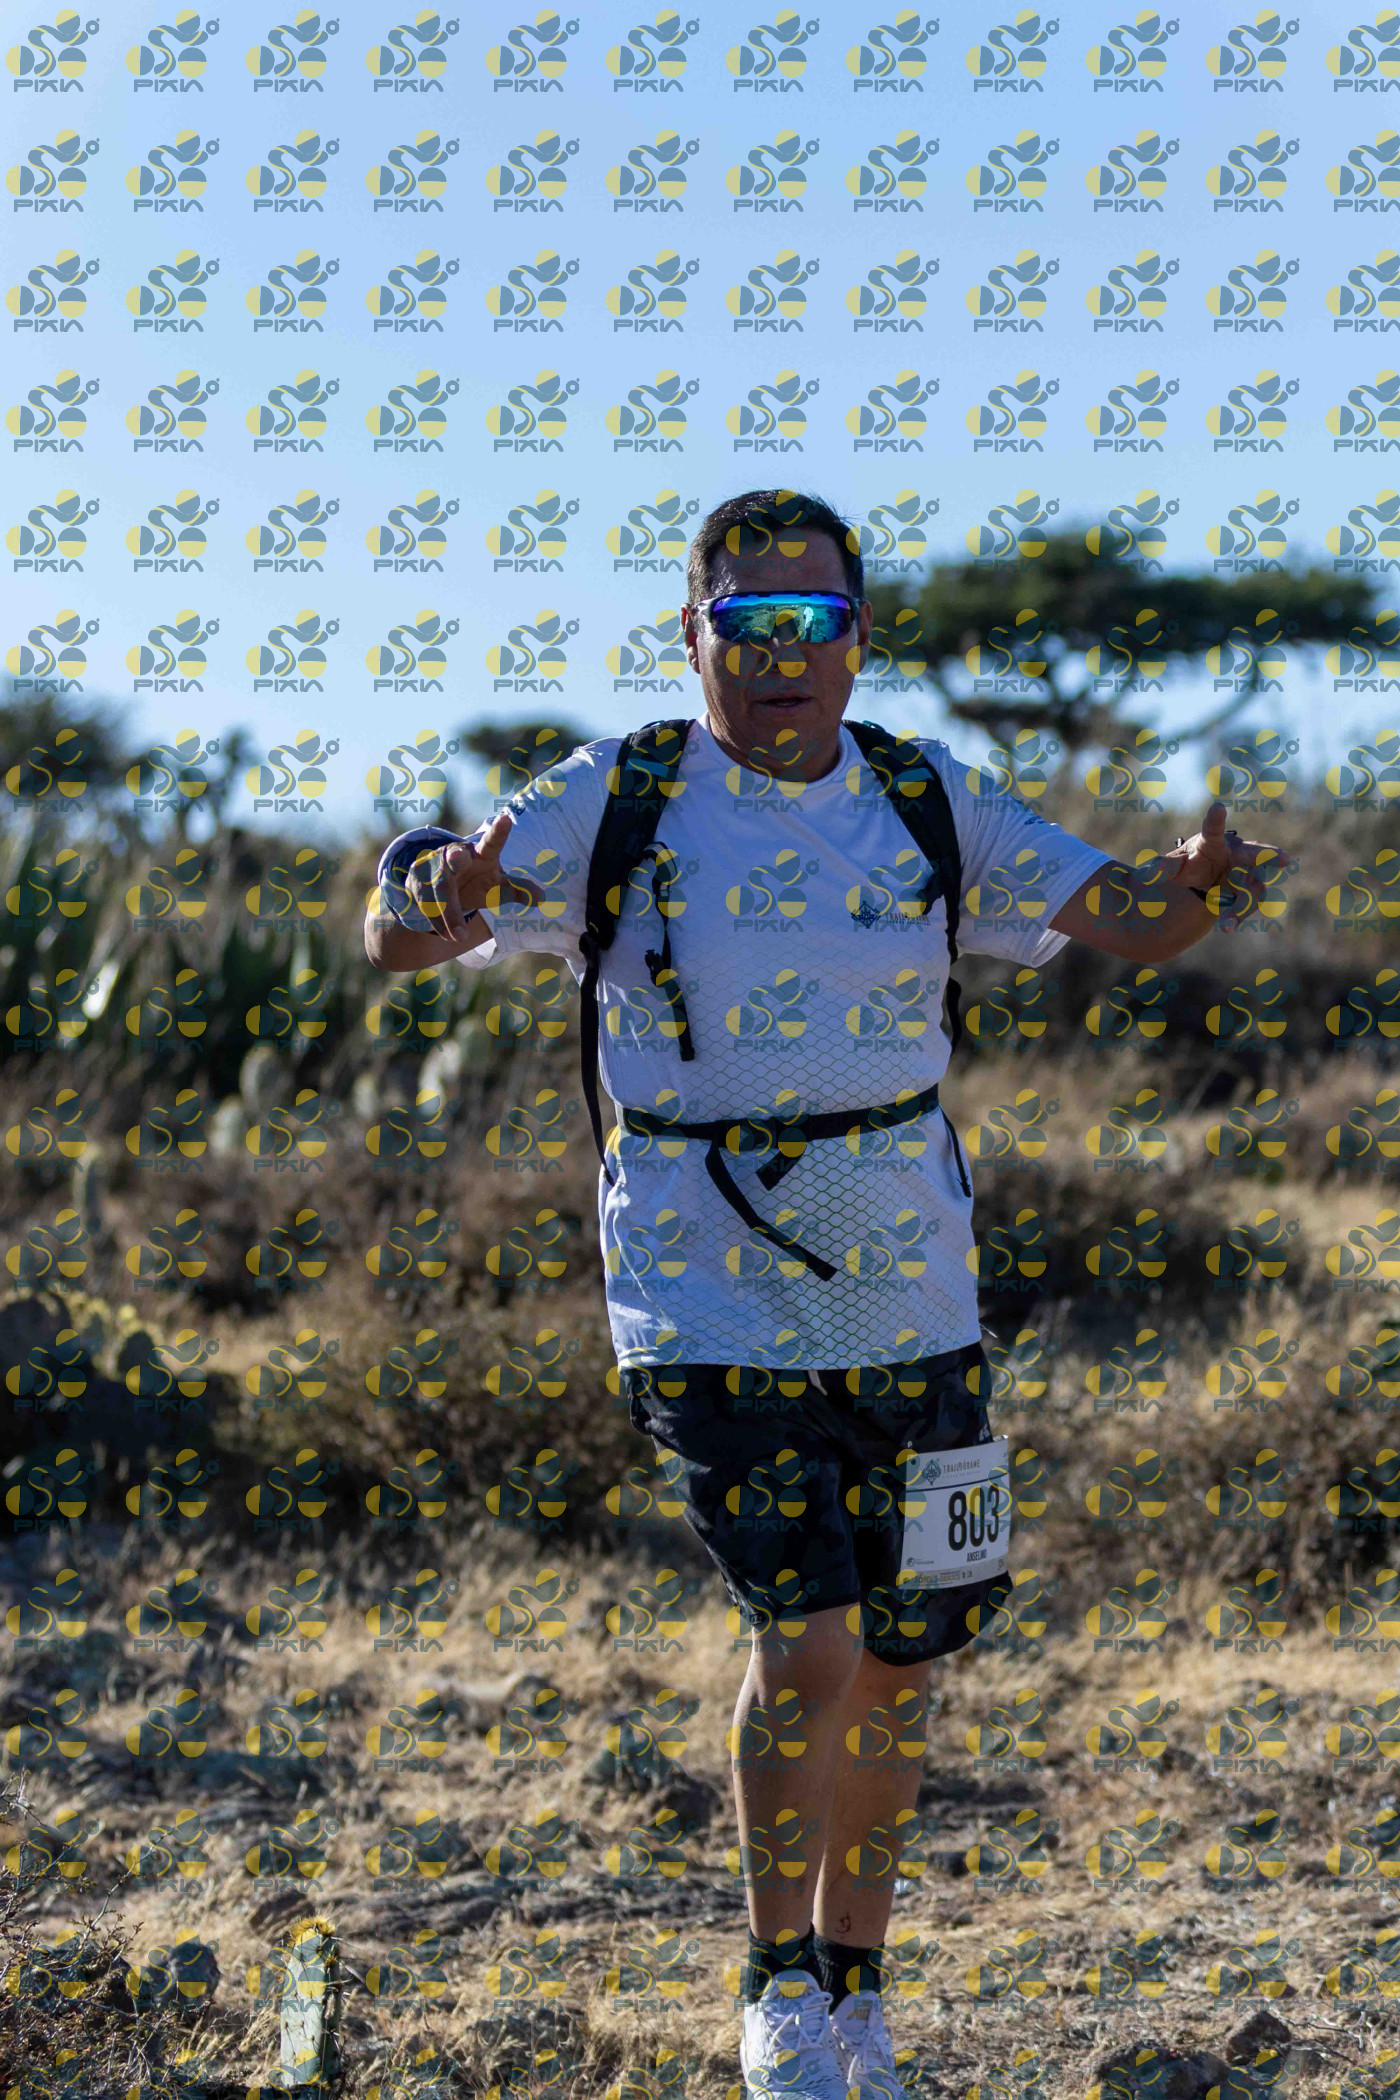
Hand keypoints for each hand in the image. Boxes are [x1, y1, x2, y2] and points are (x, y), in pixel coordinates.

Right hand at [405, 810, 544, 942]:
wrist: (442, 889)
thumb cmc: (477, 882)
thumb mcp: (498, 887)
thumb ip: (518, 891)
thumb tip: (543, 898)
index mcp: (481, 854)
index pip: (491, 842)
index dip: (498, 832)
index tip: (506, 819)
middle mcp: (455, 855)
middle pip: (454, 857)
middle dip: (454, 857)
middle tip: (458, 858)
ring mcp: (433, 865)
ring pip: (439, 887)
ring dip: (448, 912)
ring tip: (460, 936)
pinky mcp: (417, 880)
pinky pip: (425, 901)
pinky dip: (437, 920)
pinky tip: (447, 935)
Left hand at [1157, 800, 1285, 926]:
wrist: (1202, 884)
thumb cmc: (1187, 866)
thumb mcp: (1170, 868)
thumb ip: (1161, 868)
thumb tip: (1154, 871)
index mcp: (1211, 842)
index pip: (1212, 829)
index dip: (1215, 819)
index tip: (1217, 807)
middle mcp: (1235, 853)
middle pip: (1253, 853)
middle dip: (1268, 855)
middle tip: (1284, 859)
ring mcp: (1247, 872)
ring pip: (1254, 887)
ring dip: (1243, 905)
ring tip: (1225, 926)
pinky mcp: (1250, 891)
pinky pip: (1252, 902)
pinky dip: (1240, 914)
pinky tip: (1226, 926)